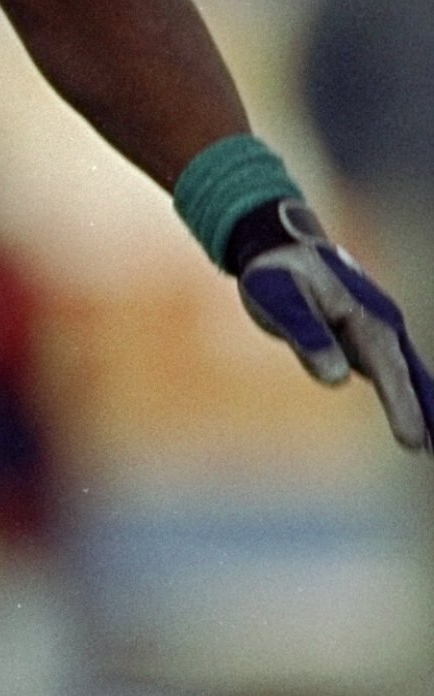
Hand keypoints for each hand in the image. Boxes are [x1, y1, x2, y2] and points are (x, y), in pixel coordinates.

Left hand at [231, 200, 433, 451]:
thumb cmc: (277, 274)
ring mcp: (379, 330)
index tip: (413, 442)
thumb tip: (336, 377)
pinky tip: (419, 417)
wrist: (282, 245)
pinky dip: (409, 393)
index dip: (402, 407)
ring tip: (433, 444)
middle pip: (410, 375)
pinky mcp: (369, 336)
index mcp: (366, 317)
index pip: (389, 371)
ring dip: (425, 405)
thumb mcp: (279, 300)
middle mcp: (382, 324)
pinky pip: (396, 370)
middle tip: (433, 450)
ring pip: (408, 373)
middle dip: (427, 412)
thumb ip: (306, 335)